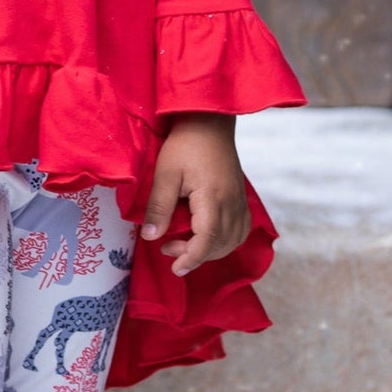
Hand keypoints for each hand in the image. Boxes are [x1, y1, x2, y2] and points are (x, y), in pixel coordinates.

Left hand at [140, 112, 249, 276]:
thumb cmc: (184, 145)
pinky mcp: (240, 198)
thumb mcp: (165, 173)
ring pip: (232, 240)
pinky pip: (240, 229)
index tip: (175, 268)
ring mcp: (239, 201)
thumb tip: (150, 237)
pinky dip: (225, 241)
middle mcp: (232, 203)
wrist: (209, 122)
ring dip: (210, 250)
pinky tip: (207, 236)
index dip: (192, 258)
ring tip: (184, 243)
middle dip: (195, 255)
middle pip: (221, 244)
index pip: (208, 240)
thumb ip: (159, 206)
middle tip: (168, 248)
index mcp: (213, 198)